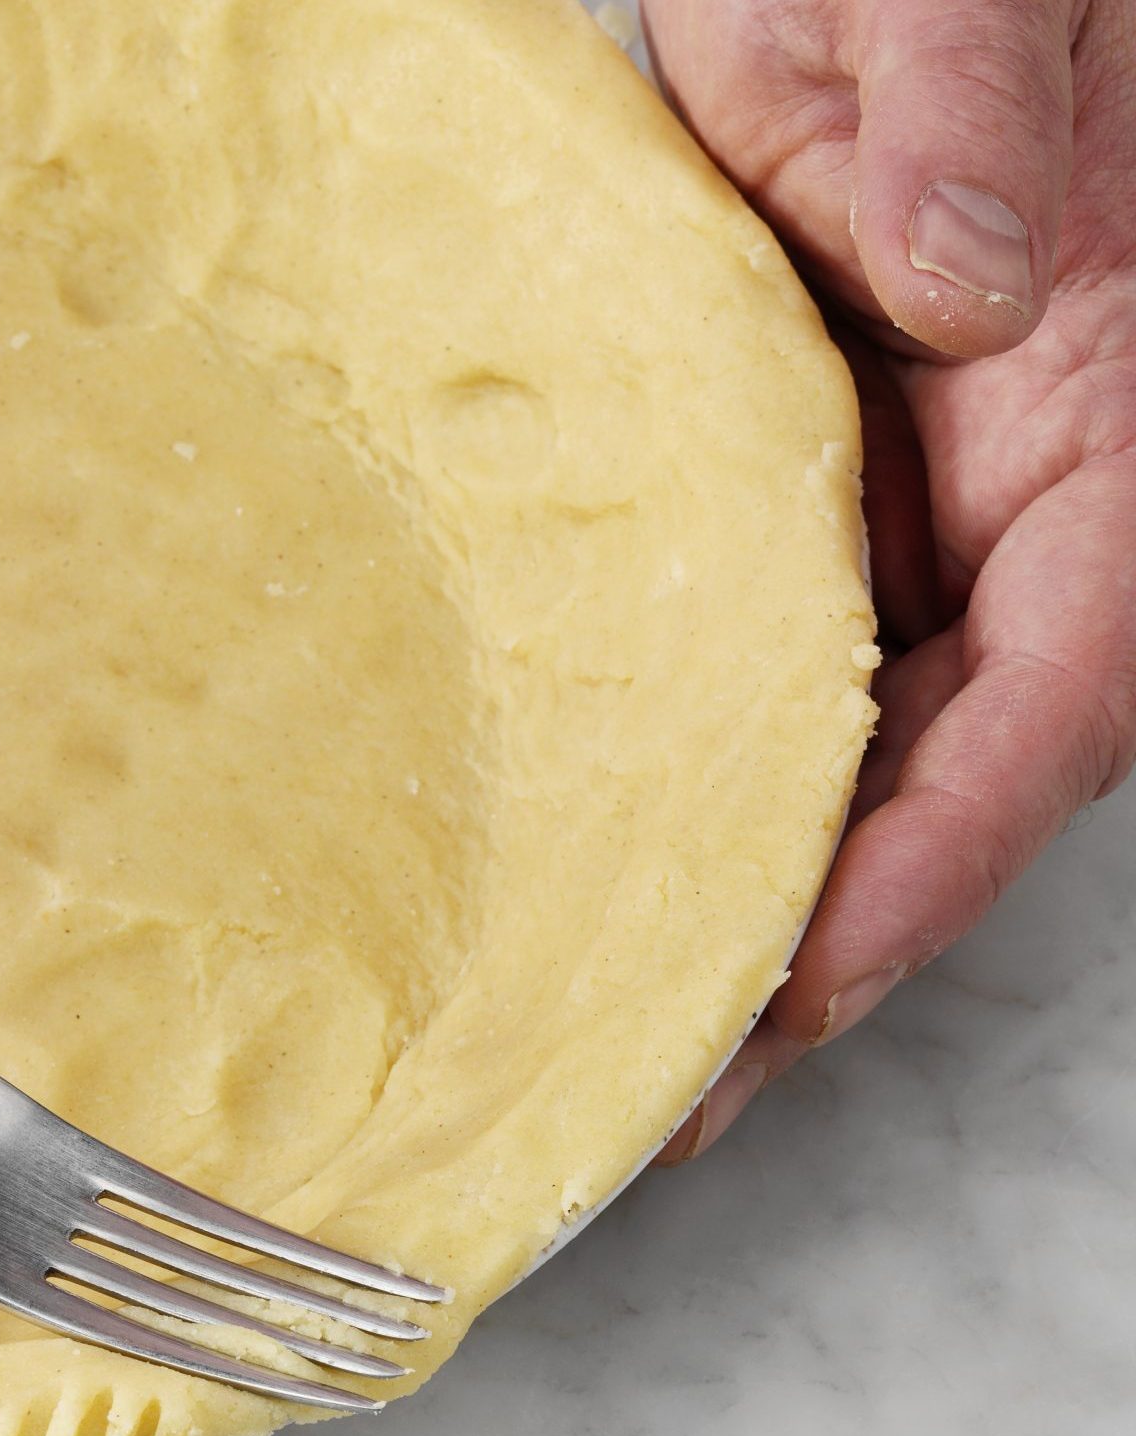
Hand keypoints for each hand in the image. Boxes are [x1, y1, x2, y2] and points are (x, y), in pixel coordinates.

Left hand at [647, 0, 1135, 1160]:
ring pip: (849, 743)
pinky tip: (592, 857)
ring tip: (615, 1035)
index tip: (818, 974)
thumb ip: (967, 109)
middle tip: (670, 1084)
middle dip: (822, 943)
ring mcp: (903, 507)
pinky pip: (759, 662)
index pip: (1058, 687)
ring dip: (748, 896)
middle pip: (944, 769)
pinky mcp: (792, 490)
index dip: (941, 850)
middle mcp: (1015, 495)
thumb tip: (963, 278)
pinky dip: (687, 774)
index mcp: (1098, 414)